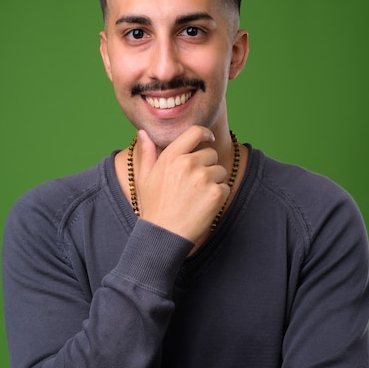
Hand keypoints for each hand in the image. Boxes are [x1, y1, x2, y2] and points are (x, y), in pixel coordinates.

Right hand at [134, 126, 229, 241]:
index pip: (195, 132)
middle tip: (194, 185)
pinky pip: (225, 187)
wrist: (164, 235)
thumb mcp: (145, 178)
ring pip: (220, 171)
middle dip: (207, 166)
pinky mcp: (216, 193)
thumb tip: (143, 132)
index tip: (209, 139)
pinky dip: (218, 196)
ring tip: (197, 197)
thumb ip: (147, 153)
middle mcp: (188, 163)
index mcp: (171, 156)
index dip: (205, 134)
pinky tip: (203, 205)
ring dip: (214, 181)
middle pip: (211, 153)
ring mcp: (203, 178)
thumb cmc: (154, 207)